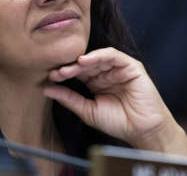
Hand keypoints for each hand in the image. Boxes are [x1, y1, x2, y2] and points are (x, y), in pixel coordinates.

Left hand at [43, 47, 186, 155]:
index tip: (50, 78)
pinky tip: (84, 61)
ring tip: (67, 68)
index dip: (64, 74)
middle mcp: (105, 73)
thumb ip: (68, 98)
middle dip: (69, 67)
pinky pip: (113, 55)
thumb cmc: (117, 122)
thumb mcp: (87, 110)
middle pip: (84, 64)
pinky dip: (98, 55)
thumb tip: (45, 88)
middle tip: (56, 72)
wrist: (142, 130)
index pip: (77, 73)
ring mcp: (118, 68)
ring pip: (96, 58)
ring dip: (81, 62)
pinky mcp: (130, 66)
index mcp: (95, 82)